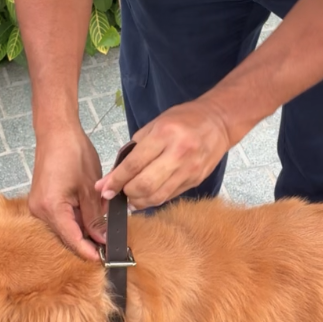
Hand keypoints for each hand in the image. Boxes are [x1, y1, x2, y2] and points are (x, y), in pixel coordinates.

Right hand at [29, 125, 105, 259]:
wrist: (56, 131)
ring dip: (82, 229)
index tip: (103, 260)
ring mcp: (38, 206)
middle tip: (108, 246)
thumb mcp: (89, 188)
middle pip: (66, 235)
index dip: (88, 251)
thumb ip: (95, 217)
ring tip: (102, 229)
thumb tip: (102, 240)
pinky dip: (75, 219)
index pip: (71, 239)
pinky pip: (60, 217)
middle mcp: (39, 211)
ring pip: (64, 227)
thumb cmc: (73, 153)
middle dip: (86, 241)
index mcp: (50, 208)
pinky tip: (90, 217)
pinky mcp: (42, 200)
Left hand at [95, 97, 231, 208]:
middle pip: (145, 185)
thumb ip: (134, 149)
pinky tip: (146, 196)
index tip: (103, 189)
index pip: (133, 164)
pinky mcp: (196, 181)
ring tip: (130, 197)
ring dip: (139, 201)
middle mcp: (178, 154)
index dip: (115, 180)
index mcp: (164, 135)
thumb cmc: (183, 120)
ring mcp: (189, 170)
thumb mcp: (155, 125)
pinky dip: (154, 199)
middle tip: (118, 192)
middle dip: (126, 193)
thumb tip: (114, 175)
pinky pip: (169, 196)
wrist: (218, 122)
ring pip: (157, 196)